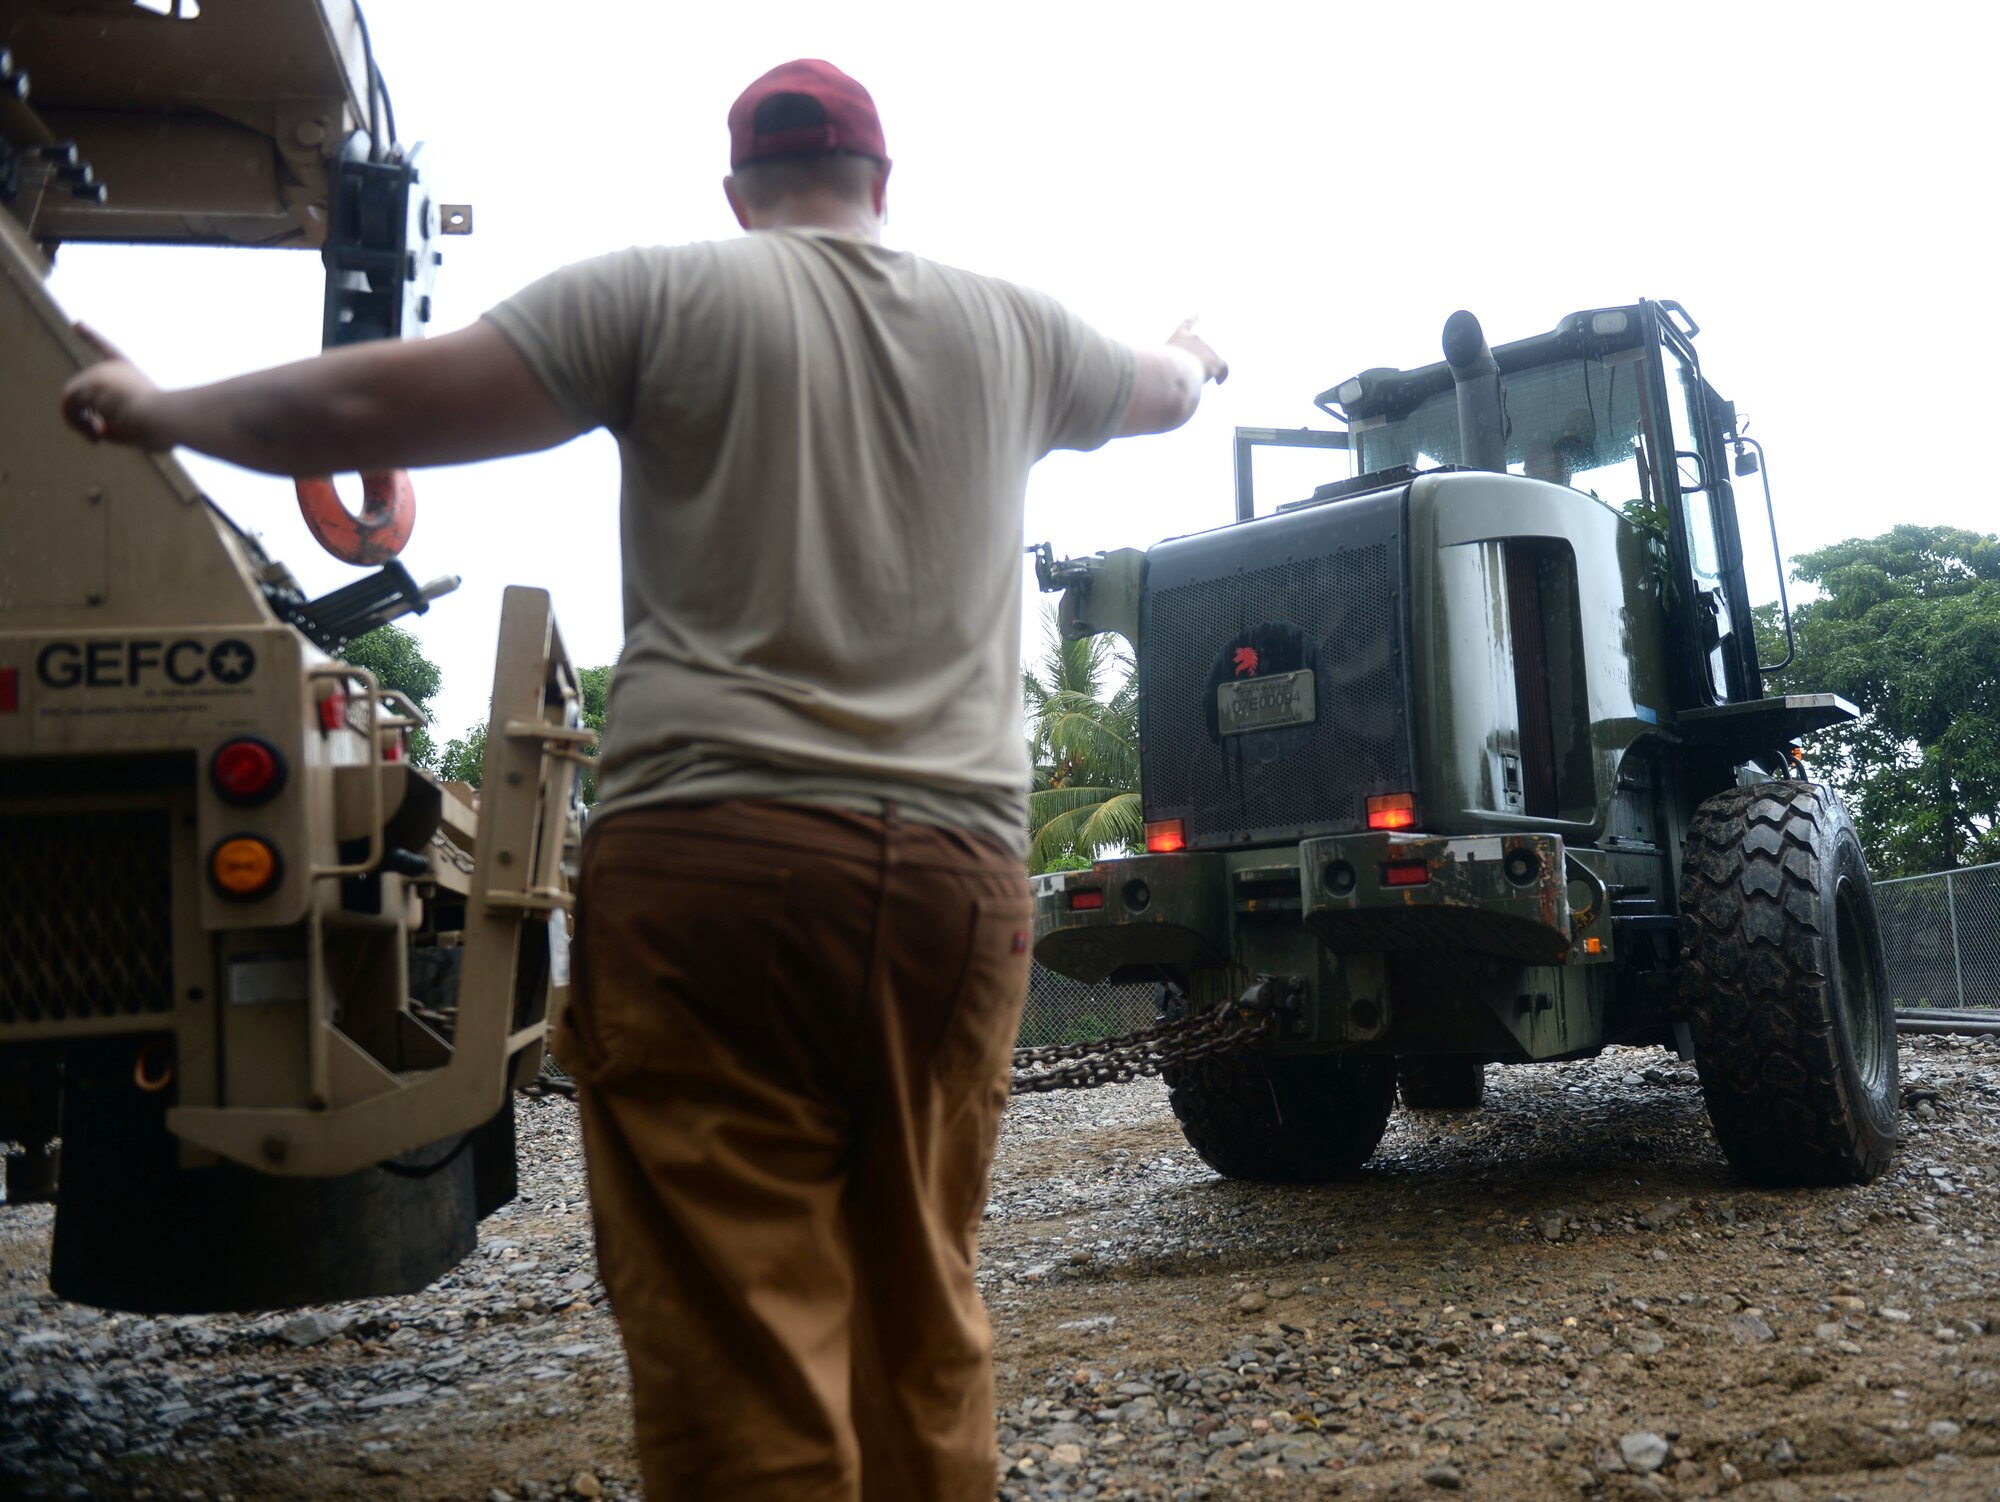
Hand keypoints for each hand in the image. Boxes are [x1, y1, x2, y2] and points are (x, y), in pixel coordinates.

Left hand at [59, 324, 166, 447]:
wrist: (165, 417)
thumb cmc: (163, 427)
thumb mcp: (143, 429)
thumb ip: (119, 428)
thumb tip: (101, 430)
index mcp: (130, 372)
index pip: (106, 349)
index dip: (90, 336)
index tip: (76, 324)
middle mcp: (111, 368)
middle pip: (83, 392)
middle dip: (84, 417)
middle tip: (98, 437)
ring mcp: (98, 374)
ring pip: (71, 400)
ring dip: (79, 423)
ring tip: (97, 437)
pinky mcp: (87, 385)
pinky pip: (68, 407)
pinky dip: (76, 425)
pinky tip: (96, 434)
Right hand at [1167, 317, 1227, 384]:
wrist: (1174, 370)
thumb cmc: (1161, 367)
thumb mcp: (1158, 361)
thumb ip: (1165, 361)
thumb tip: (1165, 374)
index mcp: (1179, 335)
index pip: (1186, 324)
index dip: (1193, 319)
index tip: (1198, 315)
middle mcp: (1195, 339)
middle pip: (1198, 350)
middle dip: (1196, 361)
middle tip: (1187, 374)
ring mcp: (1206, 349)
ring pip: (1208, 361)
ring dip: (1203, 370)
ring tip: (1194, 382)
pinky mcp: (1215, 362)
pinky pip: (1223, 367)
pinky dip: (1222, 375)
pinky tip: (1219, 382)